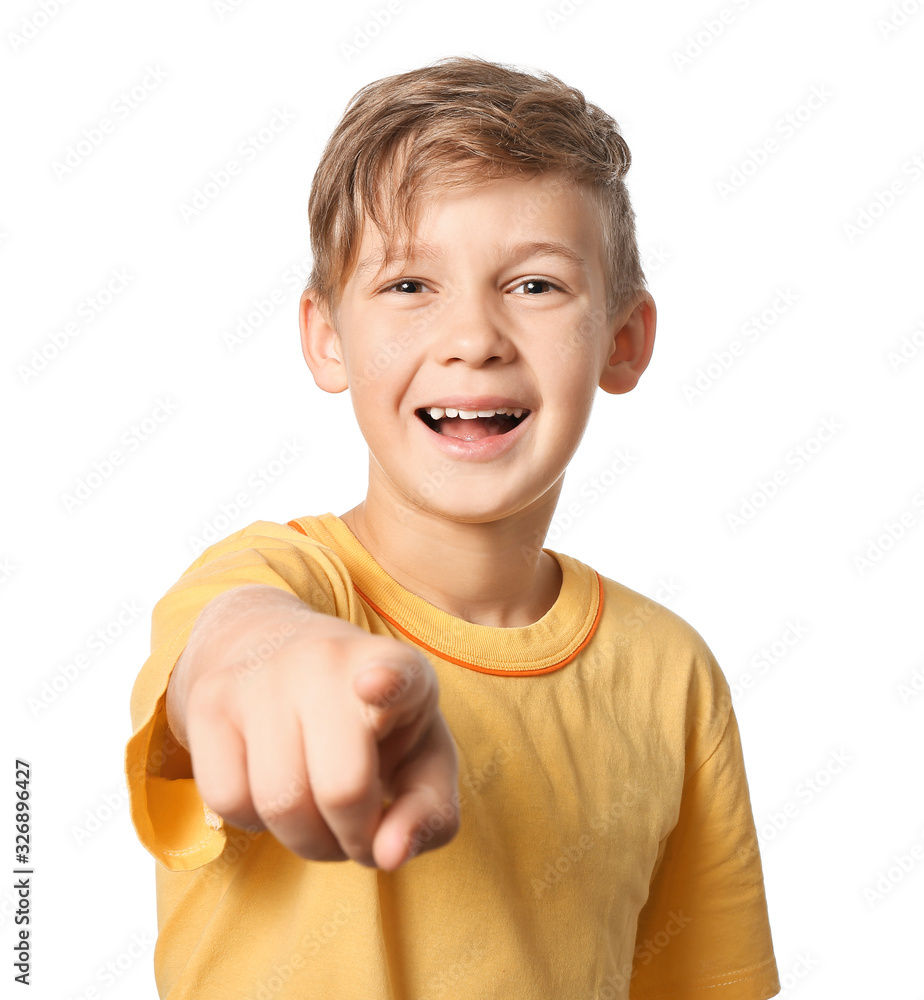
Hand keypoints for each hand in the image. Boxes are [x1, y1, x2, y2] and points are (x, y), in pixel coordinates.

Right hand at [166, 585, 459, 869]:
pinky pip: (227, 800)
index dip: (390, 682)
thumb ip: (430, 814)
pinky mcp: (209, 700)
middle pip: (342, 788)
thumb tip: (390, 855)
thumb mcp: (421, 758)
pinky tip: (273, 791)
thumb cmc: (370, 720)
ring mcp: (263, 675)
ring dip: (306, 840)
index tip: (375, 683)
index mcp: (397, 667)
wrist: (272, 644)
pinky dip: (253, 821)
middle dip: (354, 839)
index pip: (396, 672)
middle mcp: (327, 660)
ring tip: (321, 818)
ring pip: (280, 804)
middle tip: (359, 832)